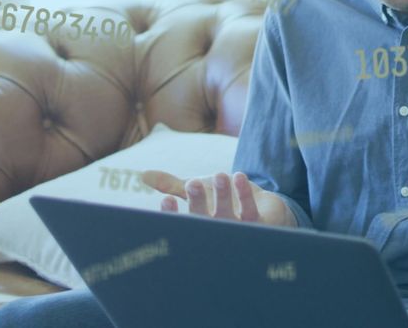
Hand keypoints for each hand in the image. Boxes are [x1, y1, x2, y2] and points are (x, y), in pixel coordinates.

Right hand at [142, 170, 295, 226]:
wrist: (265, 211)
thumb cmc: (225, 203)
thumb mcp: (198, 192)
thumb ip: (172, 185)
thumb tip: (142, 175)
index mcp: (198, 228)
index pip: (182, 224)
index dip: (173, 215)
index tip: (166, 200)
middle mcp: (216, 234)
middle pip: (204, 221)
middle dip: (198, 203)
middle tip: (194, 183)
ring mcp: (238, 233)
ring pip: (228, 216)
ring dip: (222, 196)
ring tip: (220, 174)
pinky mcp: (259, 226)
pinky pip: (250, 212)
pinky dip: (244, 195)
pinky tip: (239, 176)